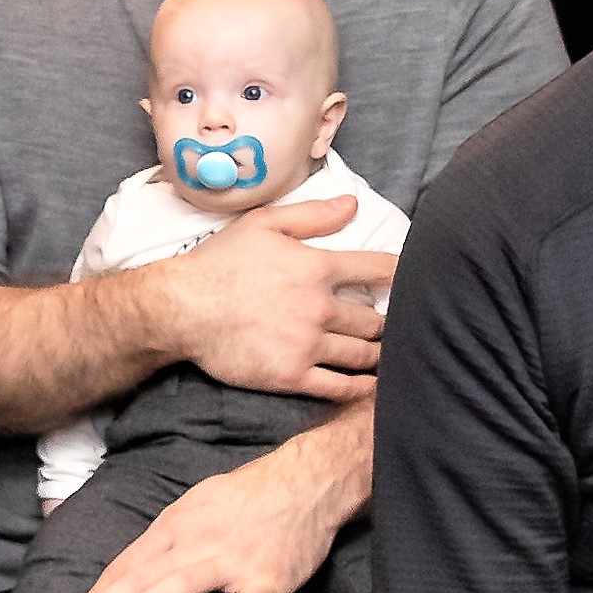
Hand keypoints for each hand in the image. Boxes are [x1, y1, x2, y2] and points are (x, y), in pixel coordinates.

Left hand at [54, 419, 354, 592]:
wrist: (307, 483)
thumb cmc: (247, 497)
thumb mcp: (197, 505)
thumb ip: (167, 539)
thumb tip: (134, 569)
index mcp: (176, 525)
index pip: (127, 566)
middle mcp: (197, 542)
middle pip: (142, 577)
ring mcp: (232, 562)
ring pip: (183, 584)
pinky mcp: (267, 580)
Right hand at [157, 192, 395, 402]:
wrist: (181, 309)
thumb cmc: (218, 263)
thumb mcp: (263, 224)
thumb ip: (312, 215)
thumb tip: (353, 205)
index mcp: (317, 268)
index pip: (379, 269)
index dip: (401, 274)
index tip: (411, 279)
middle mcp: (320, 308)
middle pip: (375, 319)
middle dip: (386, 321)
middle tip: (391, 324)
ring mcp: (307, 345)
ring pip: (362, 354)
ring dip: (378, 354)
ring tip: (385, 353)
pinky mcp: (292, 375)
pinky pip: (339, 387)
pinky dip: (361, 387)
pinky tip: (370, 385)